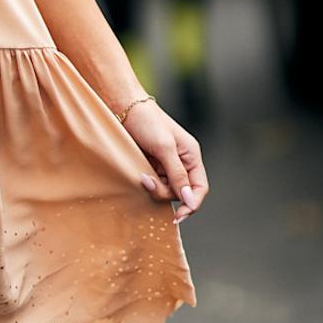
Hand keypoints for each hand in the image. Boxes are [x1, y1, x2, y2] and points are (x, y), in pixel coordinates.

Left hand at [122, 100, 208, 223]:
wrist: (122, 106)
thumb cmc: (147, 121)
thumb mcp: (164, 147)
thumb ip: (177, 174)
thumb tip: (190, 200)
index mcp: (191, 156)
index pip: (199, 187)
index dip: (192, 204)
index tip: (179, 215)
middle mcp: (181, 162)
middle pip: (180, 192)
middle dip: (164, 191)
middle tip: (146, 181)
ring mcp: (164, 164)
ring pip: (165, 189)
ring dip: (153, 187)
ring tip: (140, 174)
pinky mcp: (150, 164)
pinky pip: (152, 182)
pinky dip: (146, 183)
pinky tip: (138, 175)